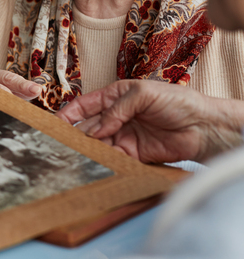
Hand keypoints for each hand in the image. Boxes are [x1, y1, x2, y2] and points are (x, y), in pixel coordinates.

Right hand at [56, 80, 243, 162]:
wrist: (203, 127)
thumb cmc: (177, 102)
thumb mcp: (143, 94)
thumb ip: (116, 109)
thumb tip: (95, 130)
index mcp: (115, 96)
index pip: (84, 106)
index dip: (68, 114)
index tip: (54, 124)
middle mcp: (116, 117)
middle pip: (88, 127)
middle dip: (74, 136)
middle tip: (60, 145)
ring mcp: (124, 136)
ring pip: (98, 145)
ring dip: (88, 151)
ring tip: (76, 157)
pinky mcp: (133, 155)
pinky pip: (113, 158)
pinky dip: (104, 162)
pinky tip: (97, 164)